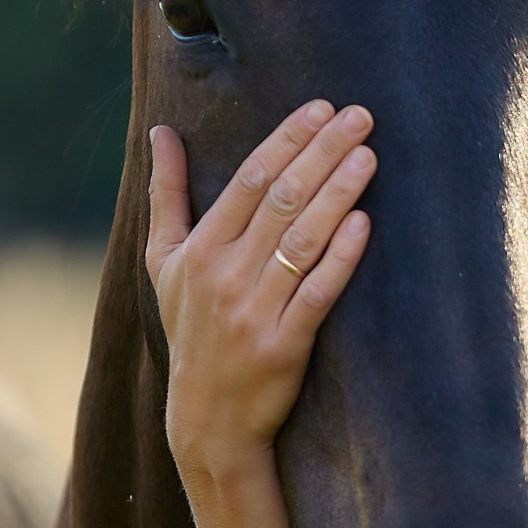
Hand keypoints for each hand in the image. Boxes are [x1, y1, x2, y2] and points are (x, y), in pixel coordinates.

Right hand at [146, 100, 376, 490]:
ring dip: (337, 193)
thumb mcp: (163, 262)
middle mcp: (224, 274)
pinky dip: (340, 256)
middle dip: (322, 152)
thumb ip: (166, 194)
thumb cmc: (190, 329)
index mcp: (198, 248)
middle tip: (360, 116)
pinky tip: (364, 223)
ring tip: (369, 156)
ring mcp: (254, 310)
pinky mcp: (284, 344)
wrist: (205, 419)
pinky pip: (317, 291)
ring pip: (301, 239)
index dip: (287, 140)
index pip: (249, 180)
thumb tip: (159, 132)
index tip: (321, 108)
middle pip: (280, 199)